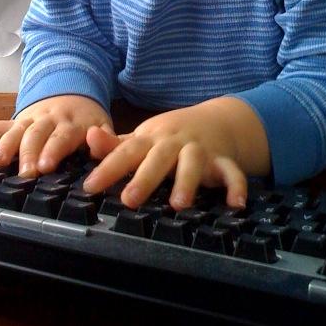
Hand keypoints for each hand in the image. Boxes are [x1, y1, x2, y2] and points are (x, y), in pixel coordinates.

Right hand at [0, 94, 112, 176]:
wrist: (75, 95)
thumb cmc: (90, 122)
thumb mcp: (105, 128)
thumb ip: (105, 140)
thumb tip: (96, 141)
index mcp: (73, 123)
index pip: (62, 136)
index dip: (53, 150)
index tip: (45, 167)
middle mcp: (49, 119)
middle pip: (36, 134)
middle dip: (28, 153)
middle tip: (24, 173)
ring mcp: (30, 119)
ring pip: (15, 130)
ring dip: (4, 146)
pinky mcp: (16, 121)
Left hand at [83, 97, 269, 210]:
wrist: (216, 120)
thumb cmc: (170, 137)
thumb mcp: (141, 138)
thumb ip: (114, 145)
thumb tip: (88, 138)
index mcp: (151, 139)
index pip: (126, 152)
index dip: (108, 168)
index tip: (90, 186)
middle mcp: (174, 143)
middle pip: (159, 157)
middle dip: (145, 177)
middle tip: (129, 199)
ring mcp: (200, 150)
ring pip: (194, 162)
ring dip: (187, 181)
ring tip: (178, 204)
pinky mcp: (223, 161)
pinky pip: (232, 172)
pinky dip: (236, 186)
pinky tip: (235, 205)